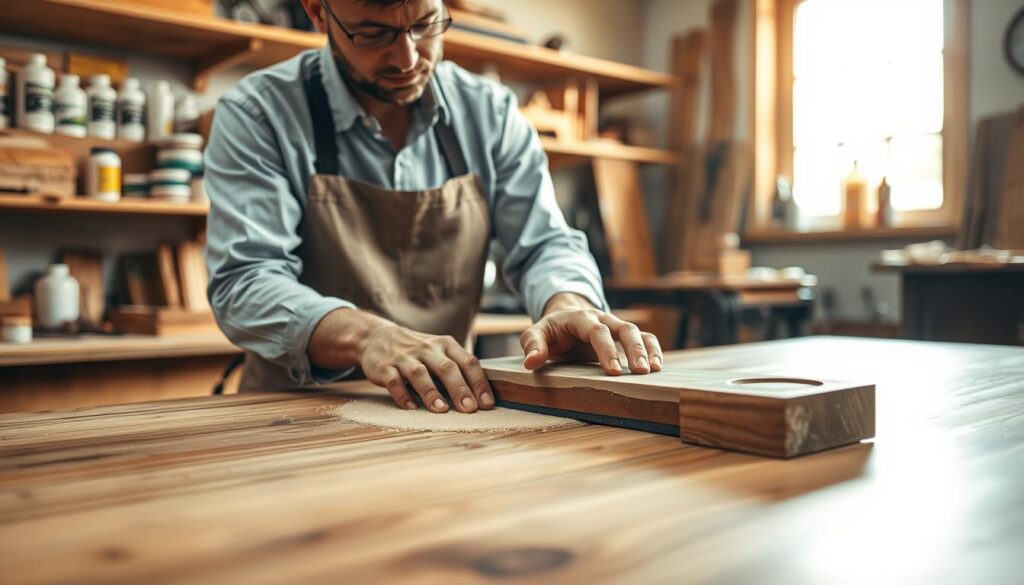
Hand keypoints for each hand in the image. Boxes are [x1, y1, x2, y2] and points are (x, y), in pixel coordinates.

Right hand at [360, 322, 494, 413]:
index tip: (487, 403)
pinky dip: (402, 395)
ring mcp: (405, 357)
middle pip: (446, 368)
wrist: (378, 337)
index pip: (468, 362)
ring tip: (442, 410)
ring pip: (420, 374)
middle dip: (460, 389)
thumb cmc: (417, 350)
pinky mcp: (385, 367)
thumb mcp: (440, 351)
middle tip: (469, 409)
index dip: (479, 383)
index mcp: (445, 345)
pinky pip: (394, 381)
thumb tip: (482, 397)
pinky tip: (411, 408)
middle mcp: (427, 348)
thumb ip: (458, 368)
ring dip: (431, 392)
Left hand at [519, 296, 662, 375]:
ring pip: (637, 332)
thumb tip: (531, 362)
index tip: (613, 372)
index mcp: (581, 318)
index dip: (606, 350)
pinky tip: (658, 367)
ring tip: (654, 370)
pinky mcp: (623, 336)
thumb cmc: (551, 330)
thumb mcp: (536, 333)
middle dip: (633, 349)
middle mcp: (603, 319)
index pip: (597, 331)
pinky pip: (644, 338)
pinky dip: (653, 350)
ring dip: (647, 350)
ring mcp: (615, 326)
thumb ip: (532, 345)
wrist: (564, 317)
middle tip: (641, 371)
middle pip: (624, 328)